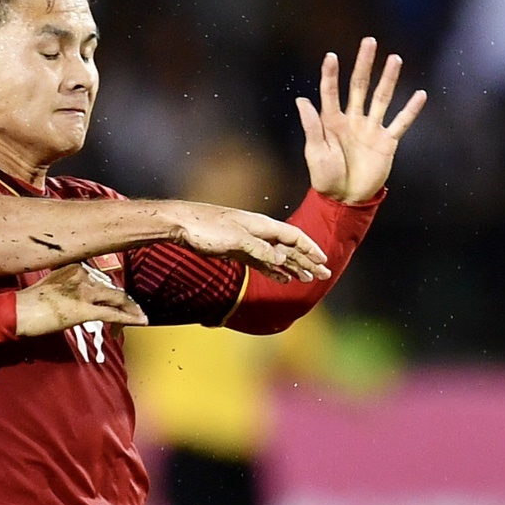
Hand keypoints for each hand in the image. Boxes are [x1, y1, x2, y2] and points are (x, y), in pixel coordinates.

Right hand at [15, 262, 147, 337]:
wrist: (17, 310)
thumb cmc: (28, 302)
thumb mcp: (50, 284)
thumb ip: (66, 285)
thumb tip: (74, 296)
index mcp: (74, 266)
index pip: (100, 278)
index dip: (110, 291)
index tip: (115, 300)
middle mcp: (81, 274)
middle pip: (111, 288)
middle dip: (123, 302)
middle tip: (132, 311)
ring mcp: (83, 291)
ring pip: (117, 298)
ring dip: (131, 310)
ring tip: (140, 316)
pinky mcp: (84, 308)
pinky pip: (113, 313)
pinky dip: (129, 318)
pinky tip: (140, 321)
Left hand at [165, 203, 330, 282]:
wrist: (180, 224)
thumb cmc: (206, 228)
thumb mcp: (235, 240)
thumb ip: (260, 250)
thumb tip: (283, 259)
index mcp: (261, 225)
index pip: (293, 237)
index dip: (310, 249)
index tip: (324, 261)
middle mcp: (258, 233)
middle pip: (289, 247)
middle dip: (307, 261)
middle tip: (323, 274)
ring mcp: (248, 242)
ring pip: (277, 256)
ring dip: (293, 267)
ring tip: (307, 279)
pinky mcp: (236, 252)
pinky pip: (262, 262)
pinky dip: (274, 271)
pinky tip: (282, 278)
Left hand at [298, 39, 426, 203]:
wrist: (344, 200)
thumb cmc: (325, 178)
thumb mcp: (314, 152)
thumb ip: (311, 126)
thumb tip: (302, 99)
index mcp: (332, 121)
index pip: (331, 91)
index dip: (331, 74)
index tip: (331, 56)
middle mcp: (352, 120)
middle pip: (360, 86)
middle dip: (364, 64)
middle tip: (369, 42)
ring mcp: (370, 129)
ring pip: (381, 98)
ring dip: (388, 79)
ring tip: (394, 59)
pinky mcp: (386, 142)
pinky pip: (400, 123)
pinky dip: (410, 110)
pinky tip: (420, 95)